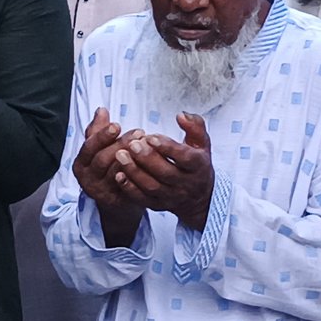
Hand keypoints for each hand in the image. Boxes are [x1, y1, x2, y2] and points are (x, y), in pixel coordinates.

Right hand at [72, 108, 147, 246]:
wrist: (114, 202)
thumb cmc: (107, 169)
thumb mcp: (99, 150)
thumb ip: (98, 131)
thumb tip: (101, 110)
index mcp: (81, 163)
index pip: (89, 146)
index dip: (103, 135)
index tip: (117, 124)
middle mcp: (87, 178)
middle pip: (103, 160)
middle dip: (121, 145)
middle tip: (139, 132)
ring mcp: (100, 192)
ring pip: (116, 173)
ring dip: (132, 158)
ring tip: (146, 145)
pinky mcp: (115, 202)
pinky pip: (127, 187)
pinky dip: (138, 174)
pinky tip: (149, 164)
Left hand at [113, 113, 215, 230]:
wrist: (199, 197)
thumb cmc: (196, 163)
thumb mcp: (202, 143)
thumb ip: (194, 126)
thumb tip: (181, 115)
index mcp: (198, 166)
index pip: (185, 157)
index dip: (168, 147)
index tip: (150, 136)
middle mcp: (186, 183)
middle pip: (166, 173)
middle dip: (146, 158)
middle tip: (131, 144)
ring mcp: (172, 196)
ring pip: (152, 187)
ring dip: (134, 172)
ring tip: (120, 155)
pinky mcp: (159, 205)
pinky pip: (143, 199)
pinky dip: (129, 189)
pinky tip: (118, 175)